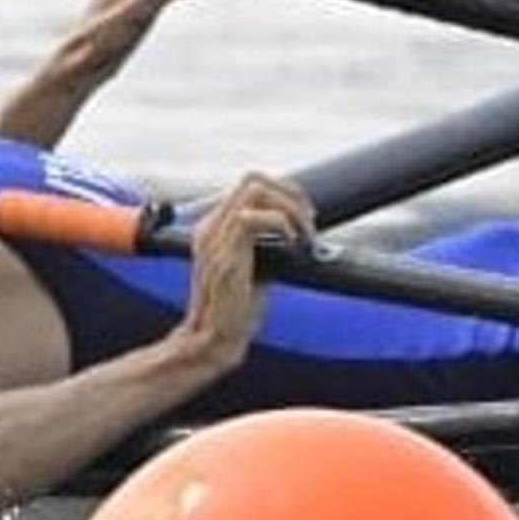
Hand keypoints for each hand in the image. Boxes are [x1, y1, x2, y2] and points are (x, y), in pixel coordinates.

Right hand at [176, 173, 312, 368]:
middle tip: (309, 221)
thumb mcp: (253, 268)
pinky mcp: (224, 254)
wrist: (213, 341)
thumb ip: (264, 244)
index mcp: (213, 227)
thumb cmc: (235, 313)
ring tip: (304, 233)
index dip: (285, 191)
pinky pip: (253, 216)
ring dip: (289, 207)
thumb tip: (296, 228)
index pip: (250, 185)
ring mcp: (213, 238)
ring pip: (254, 189)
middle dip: (291, 193)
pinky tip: (292, 243)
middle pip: (252, 178)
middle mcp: (209, 226)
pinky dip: (280, 223)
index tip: (305, 214)